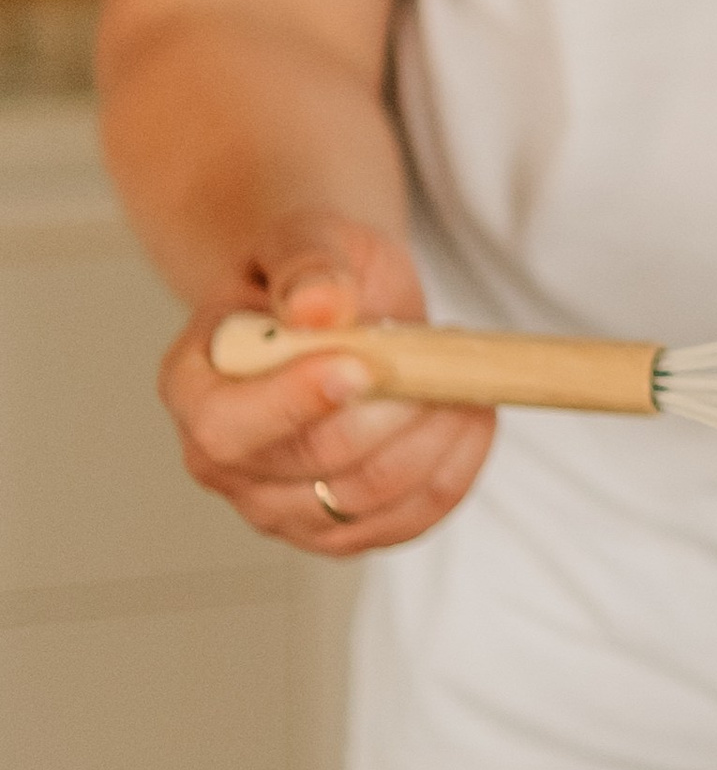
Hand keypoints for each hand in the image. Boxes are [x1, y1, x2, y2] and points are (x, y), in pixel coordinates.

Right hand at [159, 212, 495, 558]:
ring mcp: (280, 508)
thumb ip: (308, 264)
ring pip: (373, 496)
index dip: (298, 402)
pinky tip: (470, 418)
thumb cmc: (312, 275)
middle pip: (318, 463)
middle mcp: (223, 464)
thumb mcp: (305, 237)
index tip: (363, 364)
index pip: (230, 427)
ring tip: (462, 379)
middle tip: (440, 355)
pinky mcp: (341, 531)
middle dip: (394, 410)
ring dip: (434, 437)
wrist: (335, 310)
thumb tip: (319, 307)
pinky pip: (410, 518)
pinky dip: (454, 468)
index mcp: (192, 389)